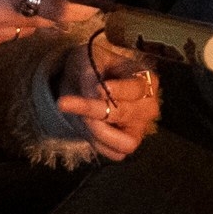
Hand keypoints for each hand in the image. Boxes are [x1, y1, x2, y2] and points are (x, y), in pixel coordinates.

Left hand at [56, 35, 159, 160]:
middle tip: (64, 102)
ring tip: (78, 116)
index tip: (93, 89)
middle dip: (93, 111)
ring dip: (96, 132)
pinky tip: (86, 127)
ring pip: (124, 143)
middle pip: (124, 115)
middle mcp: (148, 106)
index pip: (135, 89)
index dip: (115, 91)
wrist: (82, 81)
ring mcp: (140, 128)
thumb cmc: (91, 65)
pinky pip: (114, 154)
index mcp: (146, 79)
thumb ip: (93, 75)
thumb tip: (97, 93)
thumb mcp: (88, 59)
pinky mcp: (128, 143)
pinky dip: (97, 143)